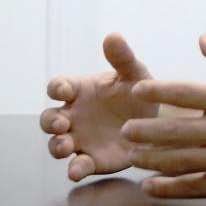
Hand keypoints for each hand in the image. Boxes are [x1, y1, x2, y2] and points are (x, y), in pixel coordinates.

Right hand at [40, 33, 158, 181]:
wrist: (156, 120)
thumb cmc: (137, 91)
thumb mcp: (134, 72)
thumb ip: (122, 57)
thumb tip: (113, 35)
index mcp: (80, 91)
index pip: (58, 87)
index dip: (57, 88)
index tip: (64, 90)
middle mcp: (74, 116)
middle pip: (49, 119)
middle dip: (50, 122)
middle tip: (61, 123)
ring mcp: (81, 139)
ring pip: (56, 144)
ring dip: (56, 146)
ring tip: (65, 146)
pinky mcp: (92, 160)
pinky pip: (77, 166)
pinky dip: (74, 169)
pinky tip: (77, 170)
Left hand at [122, 34, 205, 199]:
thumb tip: (202, 37)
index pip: (184, 92)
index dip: (157, 90)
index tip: (137, 90)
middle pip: (173, 129)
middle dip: (144, 131)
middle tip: (125, 130)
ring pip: (178, 160)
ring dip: (150, 159)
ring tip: (132, 157)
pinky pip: (193, 187)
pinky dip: (168, 188)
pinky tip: (150, 186)